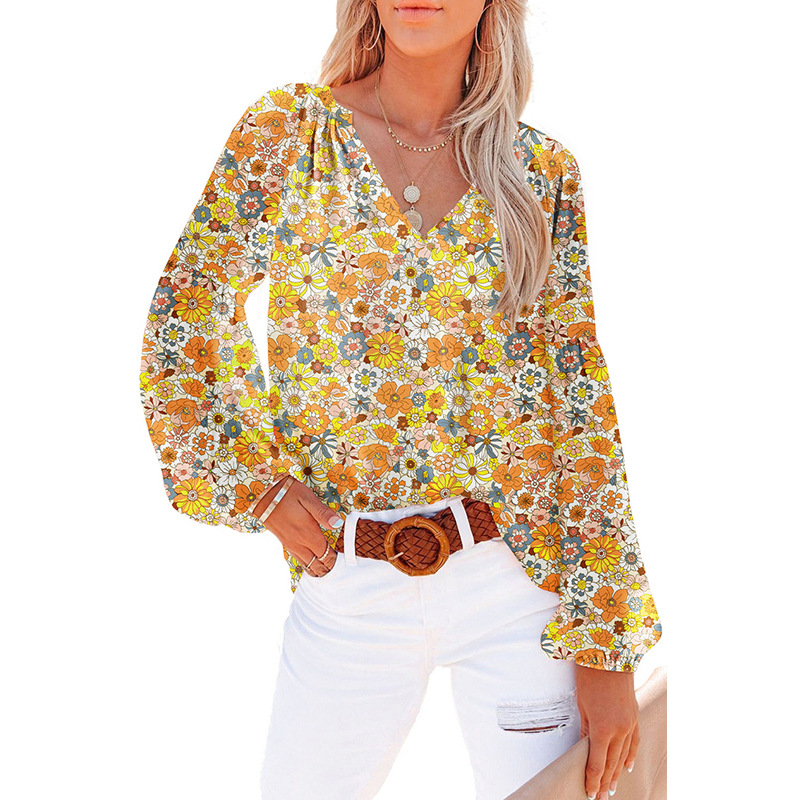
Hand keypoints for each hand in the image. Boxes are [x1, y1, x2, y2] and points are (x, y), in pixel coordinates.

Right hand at [253, 475, 343, 576]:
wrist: (260, 494)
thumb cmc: (286, 492)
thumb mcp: (307, 498)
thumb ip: (323, 513)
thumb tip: (338, 524)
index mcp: (308, 533)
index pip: (325, 555)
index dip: (334, 560)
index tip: (342, 560)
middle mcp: (299, 542)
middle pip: (316, 563)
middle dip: (326, 567)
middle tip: (336, 567)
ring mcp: (290, 543)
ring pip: (306, 563)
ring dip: (316, 566)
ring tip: (326, 569)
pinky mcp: (283, 540)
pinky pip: (297, 557)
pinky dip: (307, 562)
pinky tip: (310, 561)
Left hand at [575, 664, 638, 799]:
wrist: (609, 655)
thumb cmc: (590, 677)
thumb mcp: (581, 705)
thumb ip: (585, 730)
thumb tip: (585, 748)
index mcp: (602, 729)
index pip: (597, 763)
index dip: (593, 781)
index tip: (589, 793)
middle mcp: (620, 730)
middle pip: (612, 764)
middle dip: (605, 782)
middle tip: (599, 797)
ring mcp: (630, 724)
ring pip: (624, 756)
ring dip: (617, 773)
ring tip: (611, 788)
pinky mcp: (634, 716)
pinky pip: (634, 742)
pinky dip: (630, 756)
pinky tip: (627, 767)